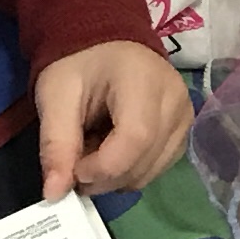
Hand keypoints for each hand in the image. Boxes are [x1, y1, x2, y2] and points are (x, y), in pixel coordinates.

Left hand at [36, 38, 192, 199]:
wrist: (105, 43)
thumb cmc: (78, 64)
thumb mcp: (55, 97)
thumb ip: (56, 144)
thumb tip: (54, 195)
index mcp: (143, 80)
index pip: (135, 139)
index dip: (102, 167)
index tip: (73, 169)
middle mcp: (175, 99)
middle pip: (144, 161)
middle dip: (103, 177)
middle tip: (75, 163)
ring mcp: (185, 116)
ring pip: (152, 171)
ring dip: (116, 176)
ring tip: (93, 150)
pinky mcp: (185, 130)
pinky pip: (158, 167)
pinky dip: (131, 171)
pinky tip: (112, 150)